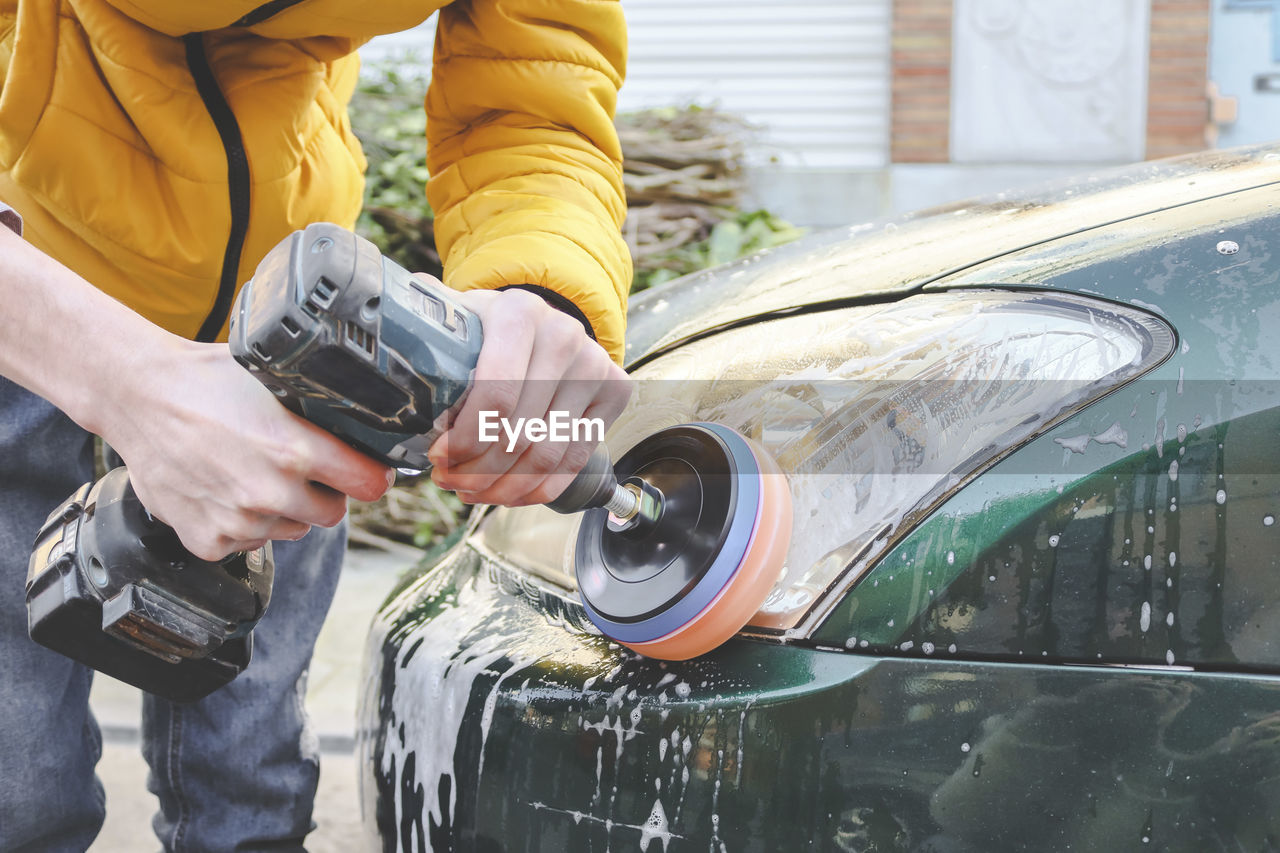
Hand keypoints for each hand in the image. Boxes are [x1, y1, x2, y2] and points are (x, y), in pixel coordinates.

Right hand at [99, 340, 393, 559]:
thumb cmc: (204, 381)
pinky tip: (224, 489)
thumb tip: (361, 423)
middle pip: (333, 513)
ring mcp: (239, 522)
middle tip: (300, 469)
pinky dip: (243, 523)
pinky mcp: (210, 541)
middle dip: (325, 493)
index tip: (368, 472)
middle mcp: (270, 493)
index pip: (368, 484)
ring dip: (284, 509)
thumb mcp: (274, 382)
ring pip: (291, 528)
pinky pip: (249, 542)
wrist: (137, 396)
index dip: (371, 475)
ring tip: (253, 472)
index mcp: (293, 450)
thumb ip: (318, 413)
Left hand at [425, 285, 631, 505]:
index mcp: (519, 312)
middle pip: (518, 433)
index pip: (495, 396)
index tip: (435, 458)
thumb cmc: (488, 327)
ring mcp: (595, 365)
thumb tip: (374, 330)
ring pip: (546, 454)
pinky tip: (507, 495)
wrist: (544, 319)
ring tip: (471, 491)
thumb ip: (420, 323)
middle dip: (476, 470)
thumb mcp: (456, 317)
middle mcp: (565, 335)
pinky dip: (537, 489)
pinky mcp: (613, 392)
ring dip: (503, 486)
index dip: (463, 440)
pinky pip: (574, 461)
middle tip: (447, 481)